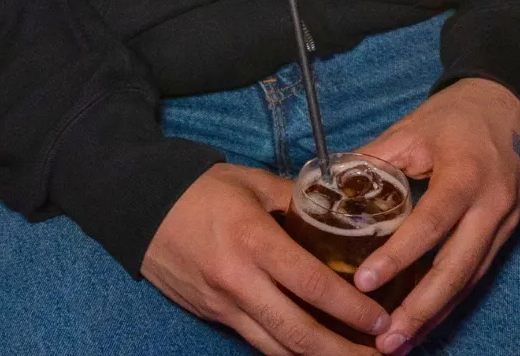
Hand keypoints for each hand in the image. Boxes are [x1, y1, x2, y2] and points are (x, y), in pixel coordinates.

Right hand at [143, 164, 390, 354]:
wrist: (136, 206)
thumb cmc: (198, 189)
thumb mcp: (251, 181)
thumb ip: (296, 197)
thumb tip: (338, 206)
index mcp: (254, 241)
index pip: (312, 285)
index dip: (352, 308)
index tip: (383, 318)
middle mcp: (241, 283)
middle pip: (299, 335)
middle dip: (345, 353)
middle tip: (384, 355)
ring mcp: (225, 307)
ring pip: (279, 351)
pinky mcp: (214, 317)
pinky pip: (259, 342)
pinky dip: (290, 352)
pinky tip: (314, 351)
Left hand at [355, 79, 519, 352]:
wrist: (510, 105)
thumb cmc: (455, 115)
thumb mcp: (411, 128)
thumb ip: (374, 159)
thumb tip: (329, 187)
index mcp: (465, 174)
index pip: (431, 222)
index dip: (398, 255)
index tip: (364, 282)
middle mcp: (491, 206)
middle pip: (457, 269)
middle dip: (421, 308)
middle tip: (387, 338)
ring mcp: (503, 224)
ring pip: (469, 281)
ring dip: (435, 315)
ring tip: (400, 342)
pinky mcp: (505, 234)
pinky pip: (475, 274)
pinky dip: (449, 301)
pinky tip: (424, 321)